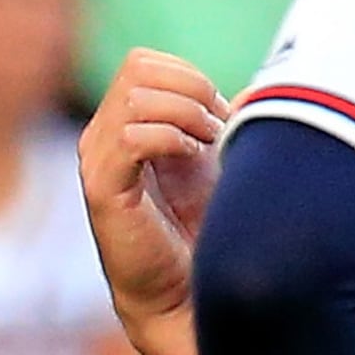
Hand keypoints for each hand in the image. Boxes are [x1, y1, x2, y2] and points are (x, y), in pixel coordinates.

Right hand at [76, 49, 225, 331]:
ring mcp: (96, 160)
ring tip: (204, 146)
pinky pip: (131, 136)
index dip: (189, 76)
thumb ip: (225, 120)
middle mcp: (101, 135)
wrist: (183, 292)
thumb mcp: (214, 161)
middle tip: (215, 129)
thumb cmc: (200, 229)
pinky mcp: (102, 189)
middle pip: (137, 68)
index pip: (144, 62)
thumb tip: (257, 91)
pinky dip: (171, 137)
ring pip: (135, 96)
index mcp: (122, 123)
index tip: (219, 116)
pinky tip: (190, 156)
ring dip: (185, 114)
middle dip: (190, 89)